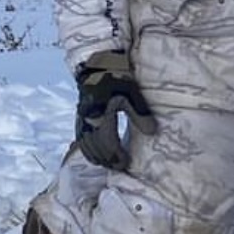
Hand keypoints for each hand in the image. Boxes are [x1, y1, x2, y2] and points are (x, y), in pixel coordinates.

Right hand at [74, 51, 156, 169]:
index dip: (117, 156)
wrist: (97, 65)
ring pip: (86, 145)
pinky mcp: (80, 116)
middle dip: (107, 160)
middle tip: (120, 168)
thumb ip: (140, 114)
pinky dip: (88, 149)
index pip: (108, 144)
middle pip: (96, 148)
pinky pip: (81, 139)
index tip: (126, 164)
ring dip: (97, 157)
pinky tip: (94, 153)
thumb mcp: (131, 94)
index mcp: (100, 117)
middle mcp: (88, 121)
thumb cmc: (116, 78)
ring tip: (109, 164)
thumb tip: (152, 132)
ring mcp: (82, 119)